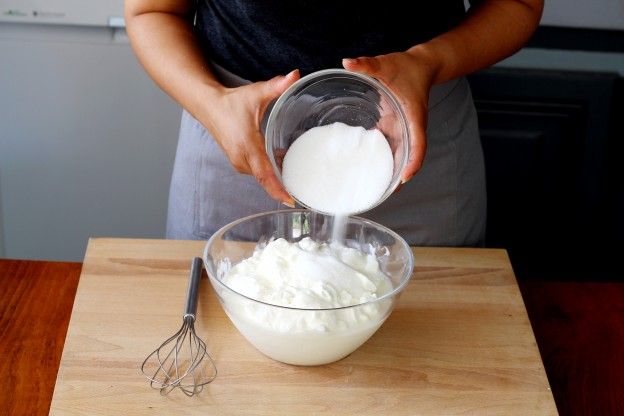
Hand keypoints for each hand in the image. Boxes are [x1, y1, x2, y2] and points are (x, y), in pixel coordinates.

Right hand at [199, 69, 299, 204]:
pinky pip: (257, 172)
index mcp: (248, 146)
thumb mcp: (256, 93)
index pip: (265, 175)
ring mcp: (239, 162)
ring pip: (262, 176)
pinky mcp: (239, 162)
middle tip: (305, 191)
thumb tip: (295, 75)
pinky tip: (283, 165)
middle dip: (284, 187)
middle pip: (266, 180)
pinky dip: (270, 172)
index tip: (291, 200)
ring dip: (278, 178)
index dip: (278, 189)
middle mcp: (242, 159)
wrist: (209, 106)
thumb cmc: (232, 102)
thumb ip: (277, 86)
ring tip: (299, 178)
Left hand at [343, 49, 439, 182]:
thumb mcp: (387, 64)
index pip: (418, 144)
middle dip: (398, 177)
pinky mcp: (396, 129)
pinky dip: (381, 159)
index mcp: (414, 117)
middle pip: (408, 158)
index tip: (403, 178)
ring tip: (373, 190)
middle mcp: (411, 128)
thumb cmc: (407, 67)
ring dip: (389, 172)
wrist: (421, 66)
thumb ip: (367, 64)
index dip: (413, 162)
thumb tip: (348, 62)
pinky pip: (390, 148)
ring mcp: (404, 130)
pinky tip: (365, 168)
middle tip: (382, 195)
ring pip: (399, 156)